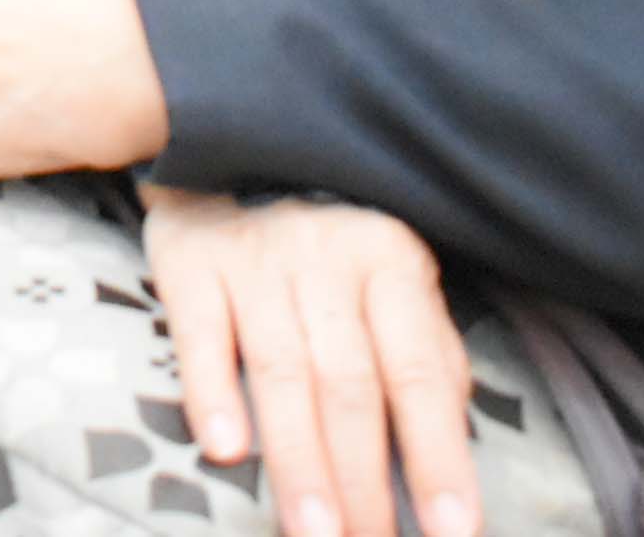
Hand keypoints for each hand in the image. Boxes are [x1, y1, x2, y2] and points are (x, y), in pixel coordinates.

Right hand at [137, 188, 476, 536]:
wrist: (226, 146)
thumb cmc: (326, 242)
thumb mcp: (391, 276)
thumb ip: (426, 351)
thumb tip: (454, 436)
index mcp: (390, 262)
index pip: (418, 374)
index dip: (438, 456)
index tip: (454, 531)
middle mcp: (326, 259)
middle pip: (349, 385)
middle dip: (362, 481)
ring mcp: (254, 258)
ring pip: (282, 372)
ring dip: (298, 462)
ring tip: (313, 534)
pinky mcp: (189, 260)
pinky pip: (200, 332)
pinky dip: (212, 391)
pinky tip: (225, 449)